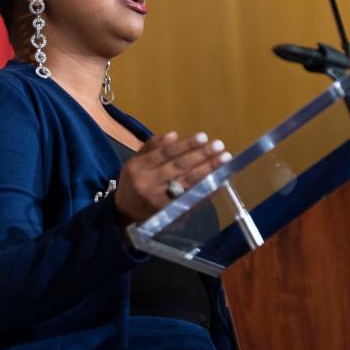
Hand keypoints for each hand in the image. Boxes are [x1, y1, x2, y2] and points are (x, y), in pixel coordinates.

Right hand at [113, 131, 231, 224]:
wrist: (125, 214)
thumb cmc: (133, 183)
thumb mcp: (134, 162)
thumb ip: (152, 147)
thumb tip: (174, 136)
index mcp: (138, 167)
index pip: (165, 154)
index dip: (186, 145)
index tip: (204, 137)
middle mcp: (148, 184)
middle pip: (179, 167)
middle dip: (202, 156)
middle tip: (219, 146)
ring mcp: (160, 200)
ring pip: (187, 183)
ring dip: (208, 170)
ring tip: (224, 159)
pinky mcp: (170, 214)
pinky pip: (192, 200)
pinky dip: (206, 190)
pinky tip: (219, 181)